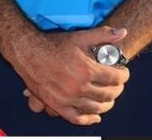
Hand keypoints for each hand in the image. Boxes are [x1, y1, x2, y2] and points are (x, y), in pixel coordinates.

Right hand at [6, 26, 129, 125]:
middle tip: (118, 85)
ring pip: (96, 107)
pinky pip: (77, 118)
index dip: (124, 75)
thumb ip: (102, 35)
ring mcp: (68, 98)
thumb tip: (123, 32)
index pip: (115, 78)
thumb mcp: (79, 37)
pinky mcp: (57, 105)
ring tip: (109, 98)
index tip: (123, 73)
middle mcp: (79, 87)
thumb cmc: (53, 44)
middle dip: (118, 89)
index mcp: (86, 70)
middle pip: (108, 94)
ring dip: (107, 104)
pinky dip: (88, 119)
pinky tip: (95, 116)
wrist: (27, 53)